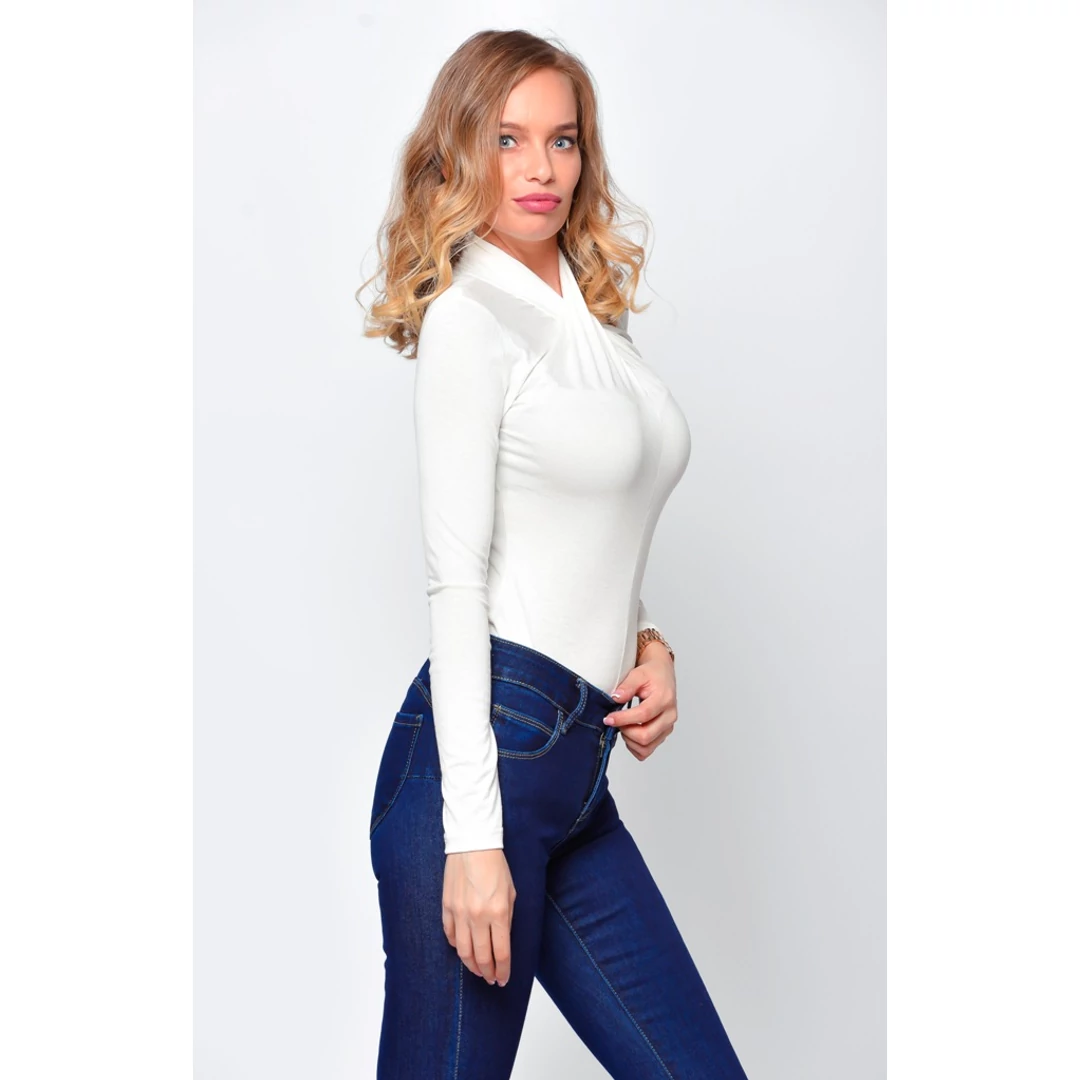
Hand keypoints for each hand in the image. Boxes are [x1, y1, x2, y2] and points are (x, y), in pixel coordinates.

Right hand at [442, 848, 516, 986]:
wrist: (473, 844)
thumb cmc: (495, 866)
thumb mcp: (511, 893)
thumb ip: (507, 919)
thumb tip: (502, 942)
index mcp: (498, 913)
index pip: (501, 953)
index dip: (503, 970)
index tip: (504, 979)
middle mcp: (478, 917)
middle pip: (482, 957)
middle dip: (489, 973)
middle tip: (492, 980)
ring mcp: (459, 913)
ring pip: (463, 951)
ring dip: (472, 966)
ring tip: (479, 971)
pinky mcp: (446, 907)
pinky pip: (449, 935)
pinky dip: (456, 947)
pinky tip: (463, 950)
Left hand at [605, 643, 677, 760]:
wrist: (662, 674)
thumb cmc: (651, 674)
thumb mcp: (638, 673)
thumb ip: (626, 686)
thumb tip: (615, 698)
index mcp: (664, 699)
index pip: (643, 715)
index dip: (623, 719)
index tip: (608, 718)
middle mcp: (669, 716)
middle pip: (646, 736)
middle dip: (625, 731)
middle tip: (614, 721)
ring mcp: (667, 727)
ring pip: (646, 747)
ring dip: (629, 740)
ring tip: (622, 725)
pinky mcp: (663, 734)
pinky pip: (647, 750)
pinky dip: (634, 747)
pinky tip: (628, 733)